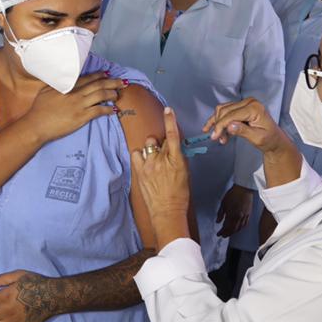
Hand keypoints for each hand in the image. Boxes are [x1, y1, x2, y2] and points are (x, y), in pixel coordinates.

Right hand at [21, 72, 124, 144]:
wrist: (36, 125)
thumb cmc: (38, 110)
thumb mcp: (45, 91)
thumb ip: (56, 84)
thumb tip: (61, 81)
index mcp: (67, 86)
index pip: (87, 78)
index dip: (99, 75)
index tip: (106, 74)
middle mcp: (75, 93)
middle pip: (98, 85)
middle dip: (112, 82)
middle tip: (122, 82)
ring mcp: (79, 105)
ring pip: (101, 95)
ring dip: (112, 94)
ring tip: (118, 95)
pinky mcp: (81, 117)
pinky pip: (99, 111)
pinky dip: (108, 109)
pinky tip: (113, 110)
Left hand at [130, 107, 191, 246]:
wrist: (167, 211)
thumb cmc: (179, 194)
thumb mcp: (185, 173)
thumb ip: (178, 157)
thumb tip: (173, 147)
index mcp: (177, 160)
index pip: (173, 135)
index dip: (170, 121)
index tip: (168, 110)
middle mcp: (162, 159)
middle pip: (161, 140)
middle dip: (163, 144)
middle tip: (164, 155)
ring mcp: (149, 165)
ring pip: (148, 144)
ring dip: (151, 148)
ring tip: (154, 160)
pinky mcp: (139, 171)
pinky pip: (137, 153)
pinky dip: (140, 155)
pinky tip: (144, 162)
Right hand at [203, 97, 286, 153]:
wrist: (274, 139)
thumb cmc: (269, 139)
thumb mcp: (258, 138)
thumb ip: (243, 131)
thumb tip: (230, 126)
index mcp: (255, 108)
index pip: (231, 115)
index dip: (220, 126)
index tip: (214, 136)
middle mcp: (249, 102)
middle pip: (225, 111)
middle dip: (218, 125)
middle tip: (217, 138)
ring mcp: (245, 103)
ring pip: (222, 110)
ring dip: (217, 123)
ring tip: (219, 137)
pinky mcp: (241, 107)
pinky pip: (225, 110)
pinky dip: (219, 120)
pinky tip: (217, 130)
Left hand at [217, 184, 253, 236]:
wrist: (244, 188)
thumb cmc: (233, 194)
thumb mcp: (223, 203)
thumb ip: (220, 214)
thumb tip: (217, 222)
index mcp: (232, 214)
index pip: (226, 227)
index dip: (222, 232)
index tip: (219, 234)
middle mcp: (239, 217)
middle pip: (233, 229)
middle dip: (227, 234)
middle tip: (223, 235)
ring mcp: (245, 216)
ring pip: (239, 228)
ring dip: (234, 232)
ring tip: (230, 233)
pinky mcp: (249, 214)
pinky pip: (245, 224)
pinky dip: (241, 228)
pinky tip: (238, 228)